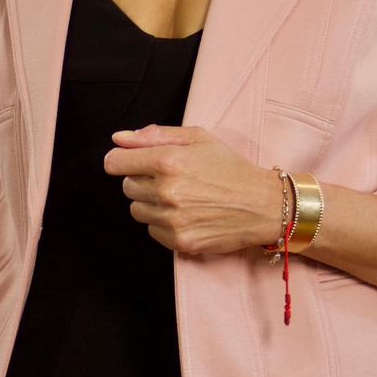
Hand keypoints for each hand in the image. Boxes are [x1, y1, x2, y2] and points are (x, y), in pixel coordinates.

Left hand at [104, 123, 279, 254]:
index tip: (131, 163)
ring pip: (137, 210)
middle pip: (127, 187)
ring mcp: (172, 219)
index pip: (115, 163)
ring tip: (180, 197)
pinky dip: (164, 223)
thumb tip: (119, 139)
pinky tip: (186, 214)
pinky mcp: (179, 241)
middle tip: (171, 179)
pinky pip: (152, 231)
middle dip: (142, 181)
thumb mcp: (198, 138)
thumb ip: (155, 135)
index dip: (122, 160)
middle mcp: (167, 191)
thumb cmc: (230, 167)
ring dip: (152, 203)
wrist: (262, 204)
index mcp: (168, 160)